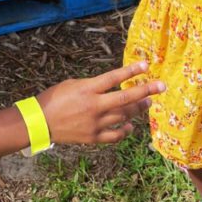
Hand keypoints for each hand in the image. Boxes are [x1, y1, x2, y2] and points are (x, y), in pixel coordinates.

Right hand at [35, 62, 164, 145]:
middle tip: (161, 87)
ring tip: (147, 103)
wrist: (40, 122)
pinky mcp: (93, 137)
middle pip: (125, 98)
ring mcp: (95, 123)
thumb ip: (94, 85)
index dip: (131, 71)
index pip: (114, 78)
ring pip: (124, 116)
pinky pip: (116, 135)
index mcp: (87, 89)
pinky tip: (130, 126)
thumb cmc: (55, 98)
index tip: (146, 65)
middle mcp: (94, 106)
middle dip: (146, 91)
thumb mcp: (73, 84)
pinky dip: (125, 131)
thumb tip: (112, 86)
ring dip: (137, 109)